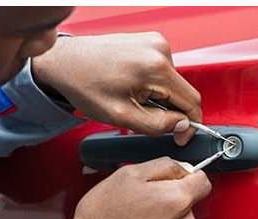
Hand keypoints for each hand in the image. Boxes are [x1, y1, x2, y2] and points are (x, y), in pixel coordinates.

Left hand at [32, 32, 201, 145]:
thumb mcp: (121, 116)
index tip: (181, 137)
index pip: (192, 101)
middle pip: (181, 91)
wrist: (65, 62)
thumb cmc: (85, 85)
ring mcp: (155, 42)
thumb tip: (181, 125)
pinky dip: (151, 84)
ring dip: (158, 96)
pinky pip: (161, 71)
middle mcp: (160, 49)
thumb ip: (156, 125)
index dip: (190, 124)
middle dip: (168, 110)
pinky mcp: (149, 41)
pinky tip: (129, 85)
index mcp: (156, 67)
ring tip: (129, 97)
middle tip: (140, 115)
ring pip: (171, 83)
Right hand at [69, 157, 211, 218]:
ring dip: (167, 217)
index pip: (203, 180)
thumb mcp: (129, 174)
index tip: (173, 178)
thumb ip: (164, 165)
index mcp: (177, 199)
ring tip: (139, 217)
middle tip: (144, 199)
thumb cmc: (104, 216)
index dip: (188, 175)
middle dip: (171, 196)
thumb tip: (183, 167)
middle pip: (190, 201)